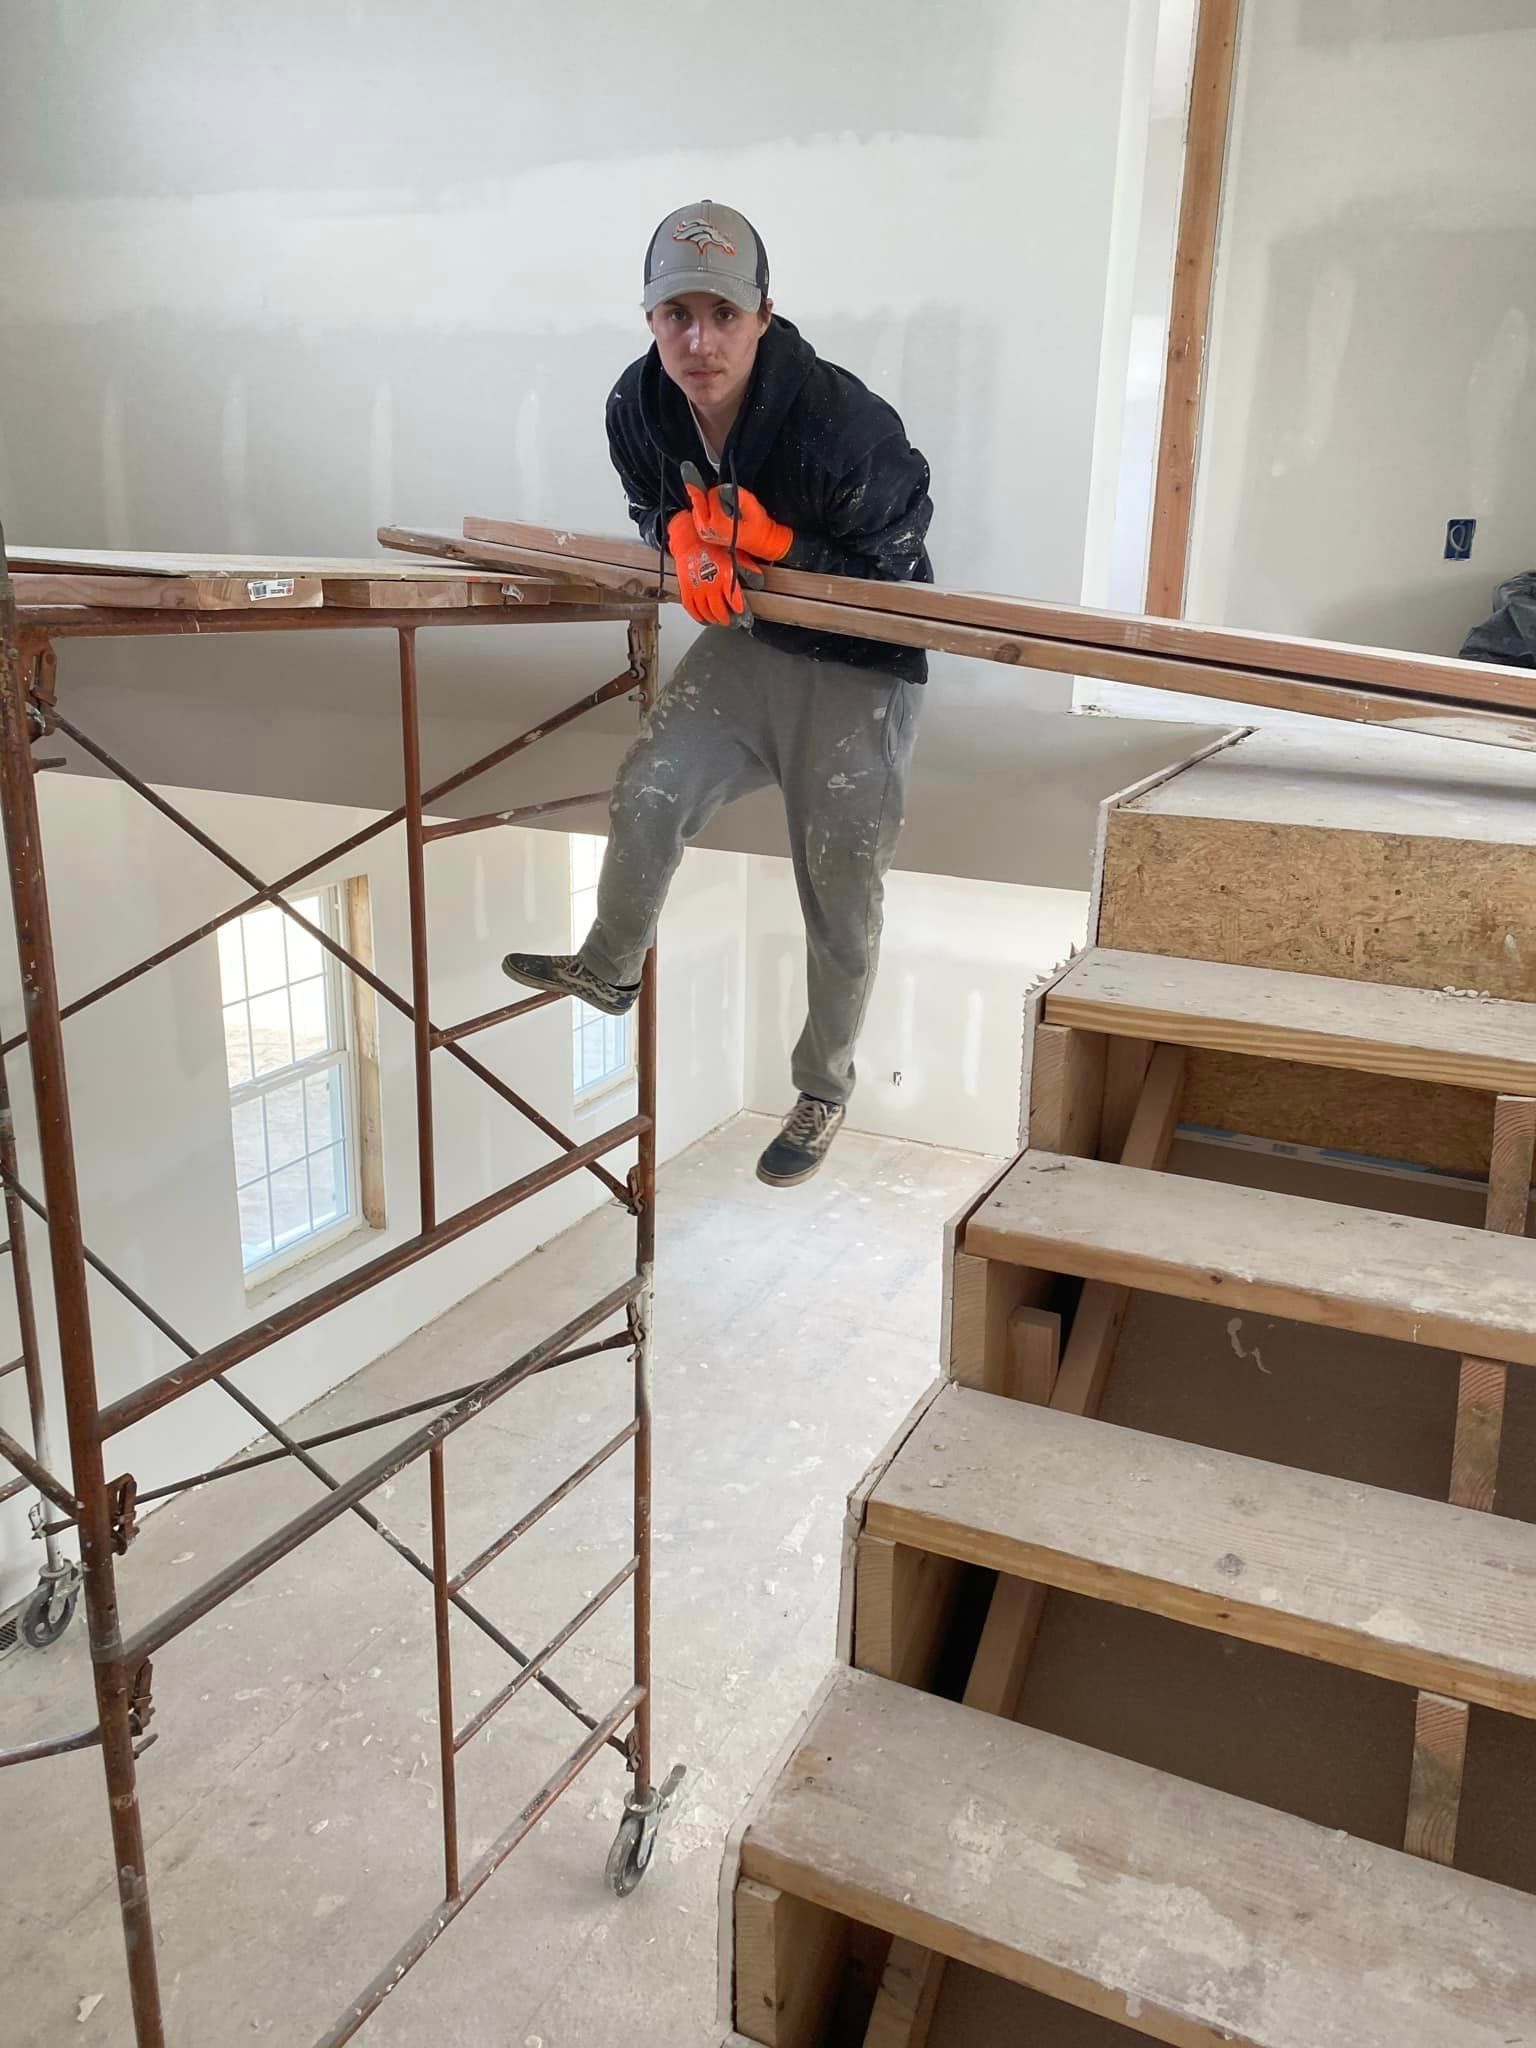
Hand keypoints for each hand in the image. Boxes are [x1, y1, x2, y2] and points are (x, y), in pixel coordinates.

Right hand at [666, 510, 756, 626]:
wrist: (690, 540)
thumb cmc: (713, 546)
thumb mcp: (736, 555)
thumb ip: (748, 570)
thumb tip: (759, 582)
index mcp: (726, 577)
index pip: (735, 602)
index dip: (740, 610)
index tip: (743, 614)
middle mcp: (711, 586)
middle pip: (720, 611)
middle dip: (727, 619)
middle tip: (731, 622)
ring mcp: (698, 590)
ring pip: (707, 613)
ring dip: (714, 620)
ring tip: (719, 621)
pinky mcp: (686, 590)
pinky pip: (692, 609)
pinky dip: (698, 617)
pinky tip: (704, 619)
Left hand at [681, 463, 792, 564]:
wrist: (761, 541)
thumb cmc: (758, 526)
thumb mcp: (752, 504)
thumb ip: (736, 493)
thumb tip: (722, 489)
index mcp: (717, 522)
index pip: (710, 496)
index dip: (717, 489)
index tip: (703, 483)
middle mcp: (708, 529)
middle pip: (698, 503)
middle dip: (706, 496)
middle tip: (720, 496)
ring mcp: (705, 534)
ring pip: (696, 509)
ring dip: (704, 503)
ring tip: (721, 506)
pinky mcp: (705, 535)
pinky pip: (697, 517)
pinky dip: (703, 510)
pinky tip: (715, 511)